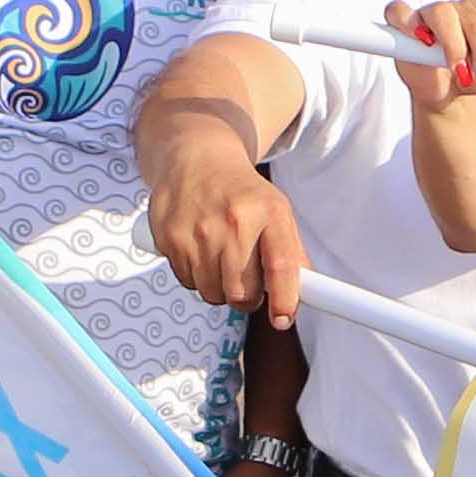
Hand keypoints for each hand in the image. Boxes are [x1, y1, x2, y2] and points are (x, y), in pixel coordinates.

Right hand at [151, 161, 311, 325]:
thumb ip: (291, 252)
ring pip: (212, 293)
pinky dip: (197, 276)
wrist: (195, 157)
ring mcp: (198, 230)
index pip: (280, 266)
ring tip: (222, 260)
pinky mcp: (170, 238)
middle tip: (247, 285)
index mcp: (268, 212)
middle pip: (241, 292)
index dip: (284, 300)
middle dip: (247, 299)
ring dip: (220, 288)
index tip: (282, 319)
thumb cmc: (241, 191)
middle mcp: (234, 221)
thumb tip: (305, 292)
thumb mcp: (276, 210)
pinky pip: (188, 282)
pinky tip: (200, 250)